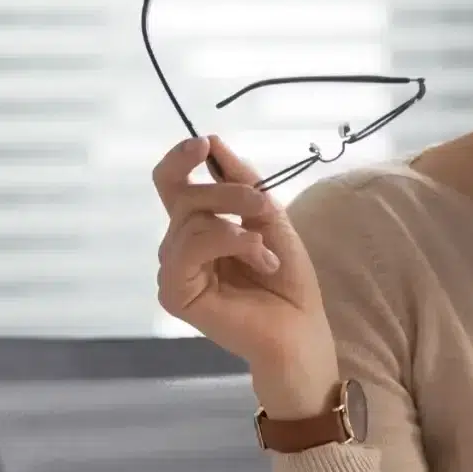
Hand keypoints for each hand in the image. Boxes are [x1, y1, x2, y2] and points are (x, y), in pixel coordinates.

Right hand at [152, 136, 338, 415]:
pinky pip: (190, 247)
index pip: (172, 184)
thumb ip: (242, 182)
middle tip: (263, 206)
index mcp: (198, 227)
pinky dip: (231, 243)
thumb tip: (213, 141)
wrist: (301, 329)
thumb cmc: (288, 281)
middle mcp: (180, 246)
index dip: (181, 159)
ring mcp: (174, 270)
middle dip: (228, 192)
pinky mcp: (175, 293)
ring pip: (190, 218)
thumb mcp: (270, 218)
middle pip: (182, 195)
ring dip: (237, 222)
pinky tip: (260, 259)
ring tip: (268, 246)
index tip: (205, 143)